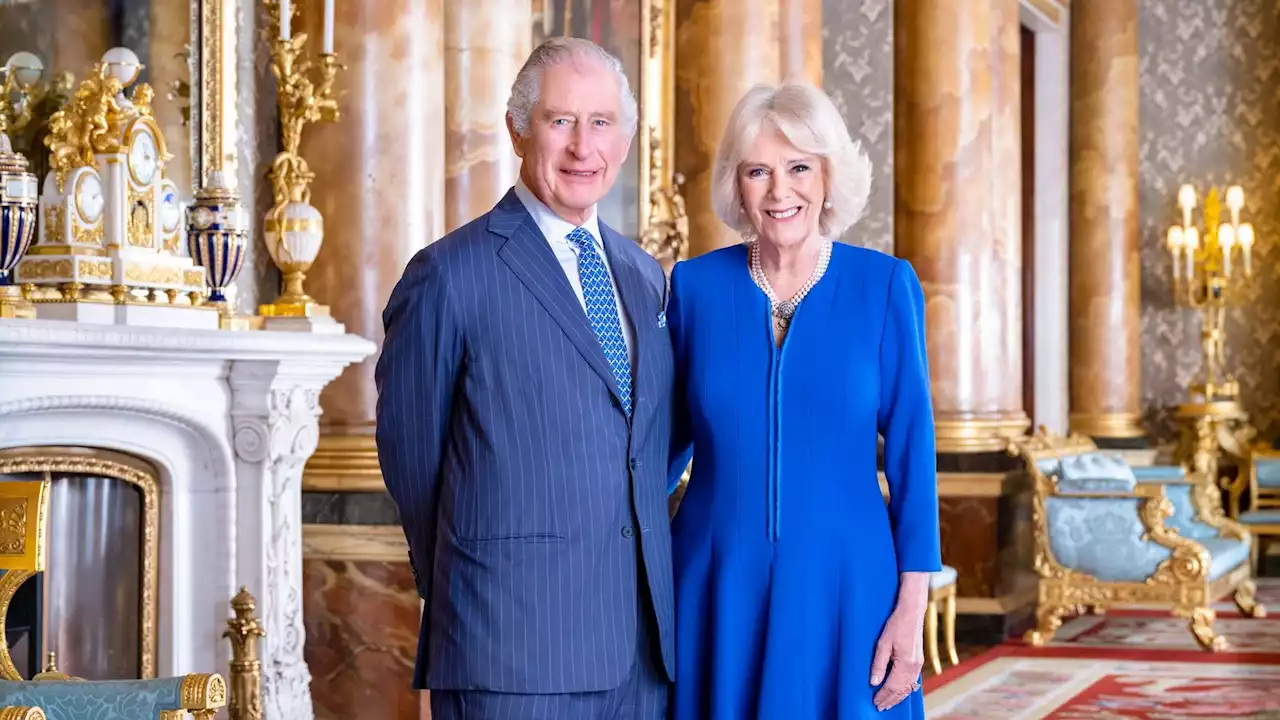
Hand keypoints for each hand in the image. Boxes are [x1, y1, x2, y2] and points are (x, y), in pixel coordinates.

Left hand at [870, 573, 928, 711]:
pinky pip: (913, 680)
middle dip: (891, 700)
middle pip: (902, 690)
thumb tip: (873, 682)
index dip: (883, 696)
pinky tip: (900, 691)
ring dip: (898, 696)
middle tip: (880, 707)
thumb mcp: (882, 643)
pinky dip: (905, 689)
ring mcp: (919, 664)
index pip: (892, 686)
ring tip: (888, 703)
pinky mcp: (919, 660)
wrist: (912, 612)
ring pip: (909, 687)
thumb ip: (878, 664)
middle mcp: (914, 666)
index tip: (875, 703)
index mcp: (905, 663)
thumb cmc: (896, 625)